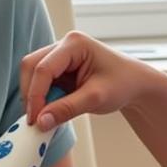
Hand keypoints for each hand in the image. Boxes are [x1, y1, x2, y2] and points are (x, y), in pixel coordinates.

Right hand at [20, 31, 153, 130]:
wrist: (134, 84)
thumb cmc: (123, 83)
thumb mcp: (96, 98)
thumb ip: (67, 109)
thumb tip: (41, 122)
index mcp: (75, 44)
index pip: (44, 68)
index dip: (35, 95)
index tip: (35, 119)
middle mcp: (63, 46)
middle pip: (31, 67)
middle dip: (31, 94)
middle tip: (35, 120)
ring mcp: (59, 56)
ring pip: (32, 75)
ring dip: (34, 97)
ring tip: (44, 118)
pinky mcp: (58, 69)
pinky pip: (40, 83)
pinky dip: (41, 98)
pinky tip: (49, 112)